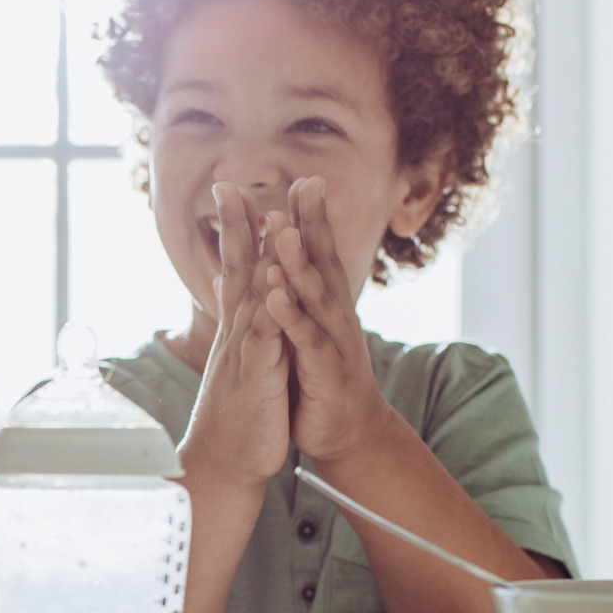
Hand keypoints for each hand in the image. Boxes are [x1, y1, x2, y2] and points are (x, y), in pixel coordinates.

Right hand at [178, 182, 293, 491]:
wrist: (226, 464)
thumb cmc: (238, 414)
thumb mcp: (240, 362)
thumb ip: (239, 323)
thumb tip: (229, 291)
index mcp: (238, 329)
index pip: (235, 268)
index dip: (234, 229)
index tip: (231, 189)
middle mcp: (235, 333)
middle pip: (235, 270)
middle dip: (234, 226)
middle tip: (228, 183)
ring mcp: (242, 353)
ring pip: (249, 297)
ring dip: (257, 257)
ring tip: (265, 218)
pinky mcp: (255, 376)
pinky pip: (262, 337)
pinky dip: (268, 308)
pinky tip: (274, 284)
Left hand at [263, 177, 397, 465]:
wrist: (344, 433)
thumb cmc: (318, 379)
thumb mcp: (302, 333)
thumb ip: (290, 297)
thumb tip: (268, 265)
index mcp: (327, 306)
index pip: (320, 253)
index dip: (313, 217)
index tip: (305, 179)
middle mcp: (336, 317)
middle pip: (324, 262)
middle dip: (314, 224)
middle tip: (306, 184)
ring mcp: (333, 342)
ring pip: (316, 297)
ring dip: (299, 263)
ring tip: (283, 232)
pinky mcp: (325, 372)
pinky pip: (307, 341)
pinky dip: (292, 318)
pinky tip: (275, 297)